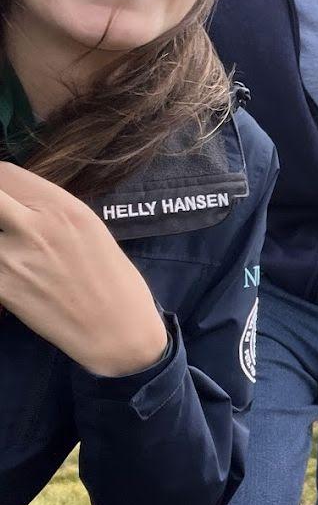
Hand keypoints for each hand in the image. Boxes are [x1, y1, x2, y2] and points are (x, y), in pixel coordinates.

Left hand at [0, 163, 168, 376]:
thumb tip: (21, 205)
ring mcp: (12, 257)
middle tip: (4, 224)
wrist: (118, 332)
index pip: (4, 173)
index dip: (0, 184)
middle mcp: (36, 226)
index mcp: (65, 208)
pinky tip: (13, 277)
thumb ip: (53, 214)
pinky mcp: (0, 287)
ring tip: (13, 254)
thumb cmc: (115, 282)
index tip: (5, 196)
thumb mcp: (91, 231)